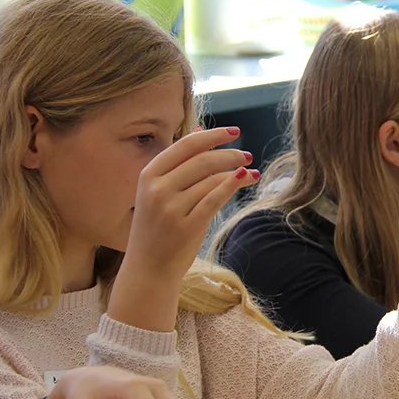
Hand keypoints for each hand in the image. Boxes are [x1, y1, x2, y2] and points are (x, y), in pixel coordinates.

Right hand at [110, 127, 259, 330]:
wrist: (148, 269)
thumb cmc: (157, 227)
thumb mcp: (159, 190)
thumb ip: (179, 162)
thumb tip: (201, 130)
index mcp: (148, 175)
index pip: (185, 145)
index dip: (212, 136)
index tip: (233, 132)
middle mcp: (157, 189)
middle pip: (202, 160)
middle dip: (229, 154)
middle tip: (247, 154)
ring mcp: (171, 209)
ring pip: (211, 179)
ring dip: (236, 171)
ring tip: (251, 171)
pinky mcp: (186, 227)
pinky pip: (215, 199)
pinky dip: (232, 185)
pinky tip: (245, 178)